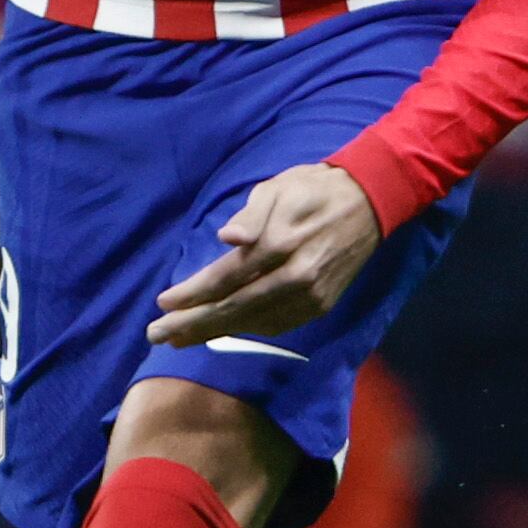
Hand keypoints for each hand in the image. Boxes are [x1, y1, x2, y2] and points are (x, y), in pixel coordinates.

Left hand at [151, 161, 385, 346]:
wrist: (370, 202)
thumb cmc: (313, 189)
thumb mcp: (277, 188)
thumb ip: (251, 216)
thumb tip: (228, 238)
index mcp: (280, 244)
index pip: (225, 278)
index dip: (192, 294)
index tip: (162, 304)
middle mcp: (295, 276)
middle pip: (235, 309)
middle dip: (193, 324)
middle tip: (157, 336)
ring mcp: (311, 295)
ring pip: (254, 322)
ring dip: (216, 332)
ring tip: (182, 338)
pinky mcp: (322, 305)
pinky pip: (277, 325)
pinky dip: (248, 329)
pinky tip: (225, 329)